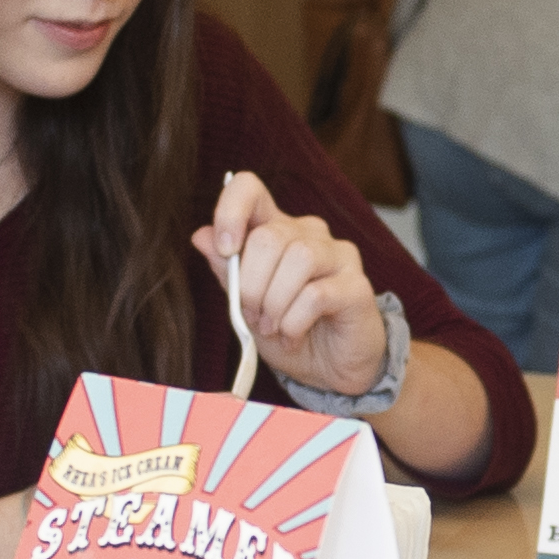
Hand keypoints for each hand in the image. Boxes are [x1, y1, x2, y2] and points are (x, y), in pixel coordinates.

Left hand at [201, 173, 398, 399]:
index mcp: (277, 230)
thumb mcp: (246, 305)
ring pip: (297, 259)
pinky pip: (316, 295)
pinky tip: (292, 337)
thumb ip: (228, 270)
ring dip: (274, 303)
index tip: (225, 250)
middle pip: (270, 236)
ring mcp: (339, 257)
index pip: (251, 189)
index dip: (231, 211)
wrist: (328, 369)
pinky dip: (294, 322)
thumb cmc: (287, 330)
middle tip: (251, 315)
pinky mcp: (357, 287)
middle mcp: (310, 235)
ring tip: (273, 328)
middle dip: (250, 284)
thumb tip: (201, 235)